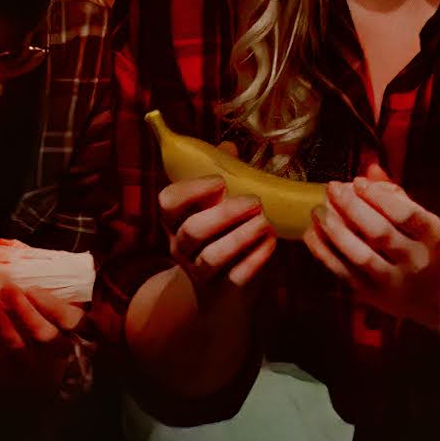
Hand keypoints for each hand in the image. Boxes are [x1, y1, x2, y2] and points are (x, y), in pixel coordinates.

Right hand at [157, 174, 275, 302]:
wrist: (219, 292)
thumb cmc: (220, 235)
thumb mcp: (215, 206)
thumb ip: (221, 177)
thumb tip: (228, 147)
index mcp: (177, 220)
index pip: (168, 202)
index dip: (191, 190)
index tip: (220, 182)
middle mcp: (182, 246)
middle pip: (193, 230)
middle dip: (225, 214)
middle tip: (256, 201)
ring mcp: (199, 271)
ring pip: (212, 257)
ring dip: (241, 237)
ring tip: (265, 223)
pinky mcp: (222, 289)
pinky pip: (235, 277)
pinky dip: (255, 260)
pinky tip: (271, 243)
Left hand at [305, 164, 439, 329]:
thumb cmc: (431, 250)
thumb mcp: (425, 222)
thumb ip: (398, 196)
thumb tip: (371, 168)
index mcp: (433, 236)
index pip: (405, 213)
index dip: (378, 196)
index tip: (357, 181)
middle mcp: (416, 260)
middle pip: (380, 232)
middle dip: (351, 207)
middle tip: (331, 189)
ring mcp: (394, 281)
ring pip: (360, 255)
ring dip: (335, 231)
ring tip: (318, 210)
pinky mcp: (374, 296)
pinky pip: (345, 273)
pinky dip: (325, 253)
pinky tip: (312, 233)